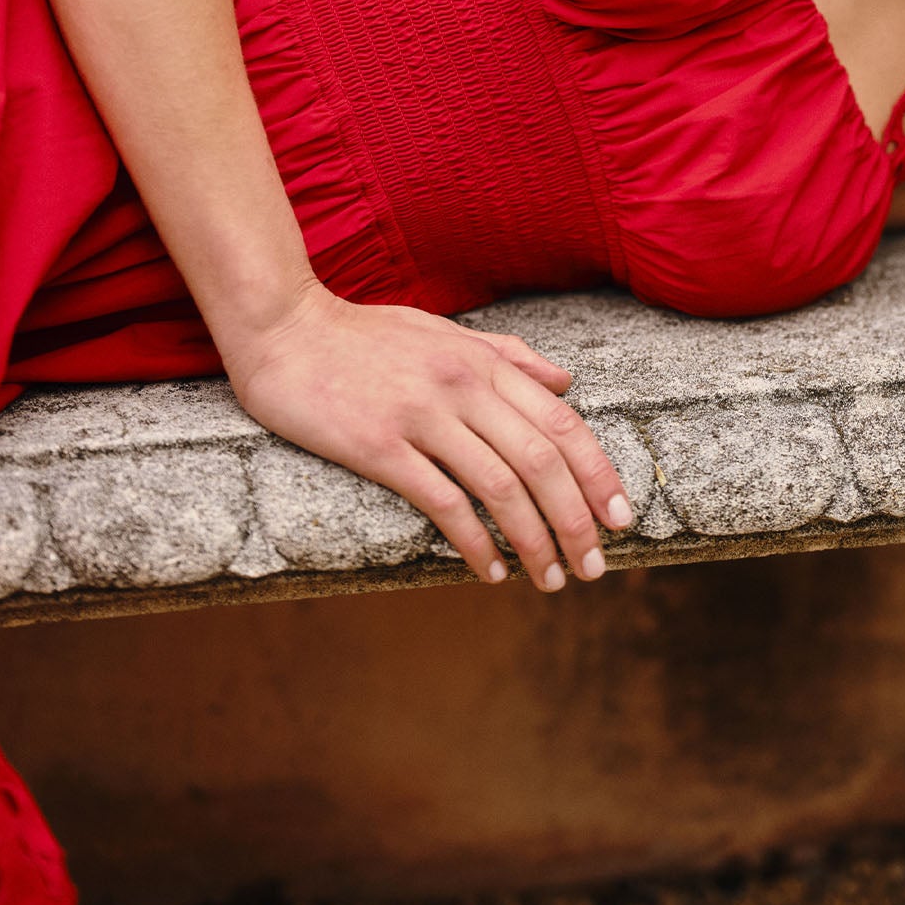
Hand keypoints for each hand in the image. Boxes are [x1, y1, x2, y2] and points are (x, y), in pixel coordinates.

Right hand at [218, 282, 635, 588]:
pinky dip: (476, 543)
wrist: (280, 325)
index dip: (601, 476)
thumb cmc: (357, 332)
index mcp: (482, 362)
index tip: (623, 520)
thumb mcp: (440, 330)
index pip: (564, 424)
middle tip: (593, 567)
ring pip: (501, 488)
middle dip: (578, 521)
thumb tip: (567, 378)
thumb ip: (505, 354)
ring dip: (536, 541)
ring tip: (550, 579)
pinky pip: (443, 502)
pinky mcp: (379, 445)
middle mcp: (461, 386)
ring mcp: (420, 415)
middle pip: (543, 463)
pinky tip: (491, 570)